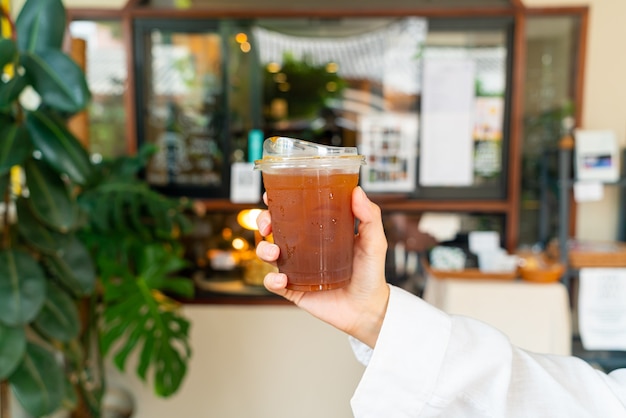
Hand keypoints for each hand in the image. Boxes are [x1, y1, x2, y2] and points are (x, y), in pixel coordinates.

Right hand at [255, 186, 389, 347]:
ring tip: (274, 253)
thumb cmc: (370, 274)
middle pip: (274, 229)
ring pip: (268, 254)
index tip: (272, 196)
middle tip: (268, 225)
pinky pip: (273, 283)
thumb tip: (357, 191)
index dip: (279, 202)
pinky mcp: (293, 289)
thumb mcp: (374, 241)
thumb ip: (370, 216)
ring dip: (263, 250)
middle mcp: (304, 247)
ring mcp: (297, 269)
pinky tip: (281, 278)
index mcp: (319, 231)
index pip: (295, 211)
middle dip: (264, 222)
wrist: (368, 308)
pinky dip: (271, 279)